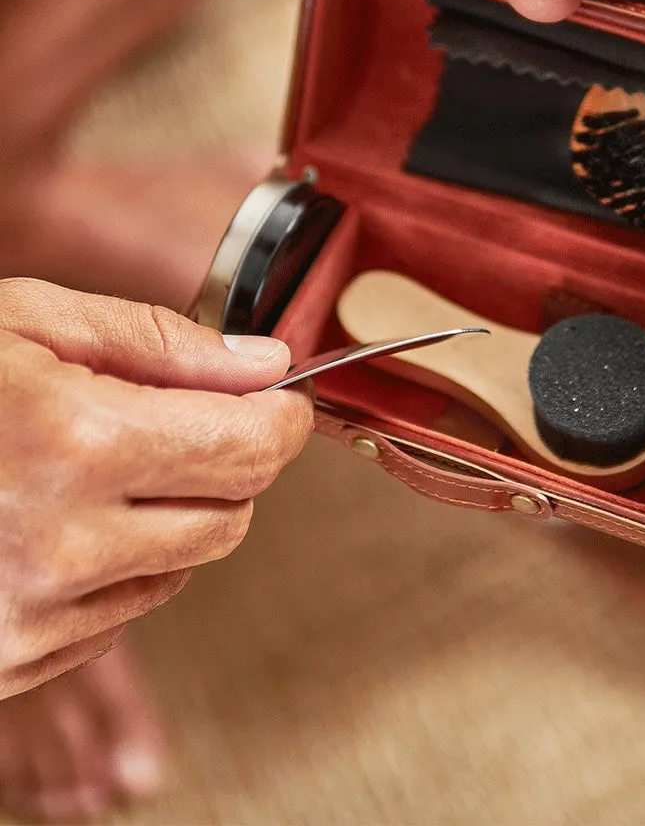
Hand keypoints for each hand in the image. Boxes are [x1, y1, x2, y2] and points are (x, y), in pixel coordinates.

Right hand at [0, 278, 313, 698]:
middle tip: (176, 423)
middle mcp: (58, 547)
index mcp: (73, 443)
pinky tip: (58, 524)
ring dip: (176, 515)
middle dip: (229, 462)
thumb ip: (165, 343)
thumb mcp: (31, 319)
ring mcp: (29, 619)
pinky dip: (121, 567)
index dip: (281, 418)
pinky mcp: (10, 662)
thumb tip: (267, 365)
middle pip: (235, 514)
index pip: (252, 448)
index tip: (277, 400)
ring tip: (98, 470)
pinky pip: (125, 612)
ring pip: (190, 566)